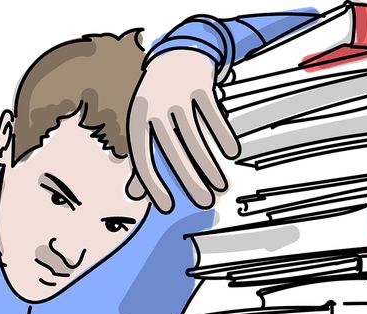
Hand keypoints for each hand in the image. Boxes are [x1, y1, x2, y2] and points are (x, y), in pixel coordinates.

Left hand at [127, 49, 238, 211]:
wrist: (177, 52)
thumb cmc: (158, 99)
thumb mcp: (145, 125)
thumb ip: (141, 160)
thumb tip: (133, 196)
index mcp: (138, 120)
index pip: (142, 158)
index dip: (153, 184)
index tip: (167, 207)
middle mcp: (154, 106)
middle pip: (172, 151)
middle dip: (189, 180)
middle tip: (204, 204)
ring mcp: (177, 93)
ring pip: (195, 137)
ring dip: (210, 165)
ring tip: (222, 187)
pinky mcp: (200, 83)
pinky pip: (213, 114)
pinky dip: (223, 134)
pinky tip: (232, 154)